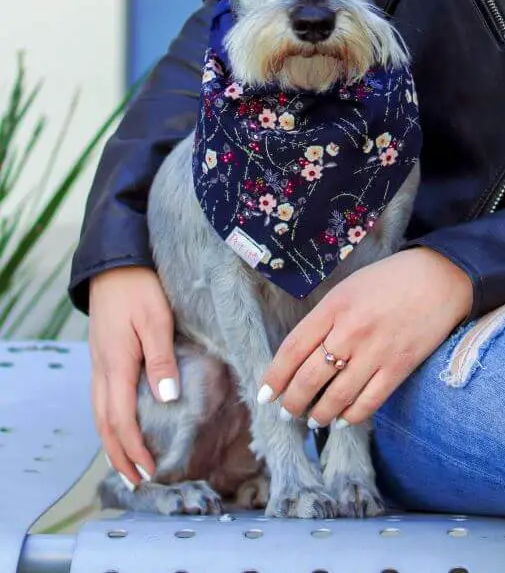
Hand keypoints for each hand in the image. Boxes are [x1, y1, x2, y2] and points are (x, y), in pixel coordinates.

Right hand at [89, 266, 178, 486]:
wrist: (116, 264)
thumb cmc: (141, 289)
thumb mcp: (156, 320)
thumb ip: (162, 358)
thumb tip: (165, 398)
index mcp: (116, 364)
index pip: (121, 419)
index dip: (133, 448)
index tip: (149, 470)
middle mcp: (102, 369)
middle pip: (105, 423)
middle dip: (119, 455)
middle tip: (136, 481)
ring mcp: (99, 363)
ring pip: (100, 413)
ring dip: (112, 442)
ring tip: (126, 464)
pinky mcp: (103, 356)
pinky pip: (102, 398)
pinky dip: (109, 421)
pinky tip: (120, 426)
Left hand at [261, 248, 472, 427]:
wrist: (440, 277)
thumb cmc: (391, 280)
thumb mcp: (350, 287)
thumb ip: (326, 317)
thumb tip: (303, 356)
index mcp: (334, 306)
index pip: (293, 348)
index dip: (275, 376)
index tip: (265, 394)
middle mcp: (351, 330)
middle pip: (310, 377)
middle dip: (293, 401)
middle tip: (286, 411)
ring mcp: (376, 351)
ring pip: (336, 396)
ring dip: (318, 414)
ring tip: (312, 420)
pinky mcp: (399, 366)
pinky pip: (368, 402)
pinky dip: (351, 416)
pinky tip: (341, 419)